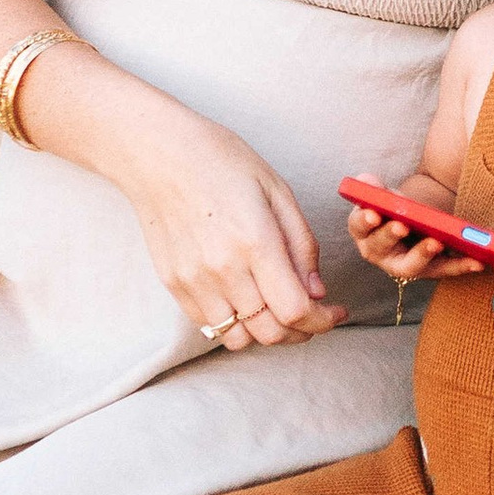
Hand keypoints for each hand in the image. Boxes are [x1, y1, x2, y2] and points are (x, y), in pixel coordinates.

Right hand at [108, 85, 344, 349]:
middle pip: (269, 333)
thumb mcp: (277, 191)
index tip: (334, 313)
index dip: (322, 321)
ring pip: (238, 339)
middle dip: (300, 332)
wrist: (159, 155)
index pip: (295, 310)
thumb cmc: (222, 162)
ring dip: (265, 333)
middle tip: (313, 316)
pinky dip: (234, 324)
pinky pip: (210, 326)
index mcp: (255, 242)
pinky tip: (246, 300)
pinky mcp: (174, 285)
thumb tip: (317, 292)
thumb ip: (302, 246)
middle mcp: (222, 269)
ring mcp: (194, 281)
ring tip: (277, 311)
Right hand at [346, 202, 484, 287]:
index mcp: (364, 231)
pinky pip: (442, 269)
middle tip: (402, 226)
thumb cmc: (392, 209)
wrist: (411, 220)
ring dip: (423, 254)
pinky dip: (459, 265)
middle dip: (390, 236)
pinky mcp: (427, 270)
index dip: (364, 220)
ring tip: (436, 242)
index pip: (359, 225)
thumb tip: (366, 181)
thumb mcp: (383, 195)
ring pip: (410, 265)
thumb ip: (375, 189)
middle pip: (381, 247)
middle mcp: (378, 252)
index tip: (373, 213)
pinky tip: (475, 261)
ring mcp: (402, 264)